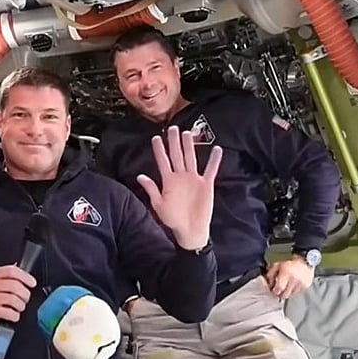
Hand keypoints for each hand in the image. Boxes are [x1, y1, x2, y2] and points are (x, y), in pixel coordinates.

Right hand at [0, 265, 36, 327]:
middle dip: (25, 294)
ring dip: (21, 305)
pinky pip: (9, 312)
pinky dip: (15, 315)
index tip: (32, 283)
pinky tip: (14, 315)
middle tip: (25, 298)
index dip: (25, 277)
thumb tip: (23, 276)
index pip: (12, 271)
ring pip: (14, 300)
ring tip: (19, 307)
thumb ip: (4, 277)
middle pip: (16, 286)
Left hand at [137, 126, 222, 249]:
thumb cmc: (173, 219)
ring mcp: (194, 179)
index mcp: (168, 181)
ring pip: (191, 158)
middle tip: (173, 128)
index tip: (156, 138)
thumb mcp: (159, 204)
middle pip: (177, 155)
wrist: (190, 230)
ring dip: (190, 146)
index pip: (163, 161)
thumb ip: (152, 189)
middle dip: (174, 142)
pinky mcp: (206, 184)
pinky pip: (211, 169)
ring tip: (188, 133)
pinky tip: (217, 149)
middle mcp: (181, 176)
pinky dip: (214, 160)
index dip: (159, 150)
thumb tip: (140, 176)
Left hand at [265, 256, 313, 298]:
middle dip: (280, 294)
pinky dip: (293, 290)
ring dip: (287, 292)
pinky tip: (292, 285)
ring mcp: (301, 283)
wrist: (304, 260)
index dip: (275, 291)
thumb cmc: (290, 262)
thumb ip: (271, 274)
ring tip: (286, 286)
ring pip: (291, 295)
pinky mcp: (306, 286)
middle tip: (278, 290)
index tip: (273, 290)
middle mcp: (294, 279)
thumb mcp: (277, 265)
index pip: (279, 288)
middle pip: (285, 294)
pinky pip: (297, 292)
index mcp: (286, 273)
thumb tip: (269, 284)